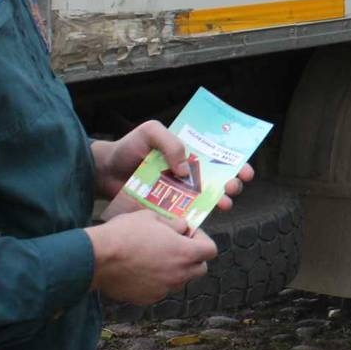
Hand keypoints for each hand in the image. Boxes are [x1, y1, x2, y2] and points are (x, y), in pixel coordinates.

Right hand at [85, 209, 219, 304]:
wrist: (96, 258)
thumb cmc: (125, 233)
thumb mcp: (152, 218)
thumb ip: (173, 224)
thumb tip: (182, 227)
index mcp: (185, 253)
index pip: (211, 250)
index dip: (202, 240)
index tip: (188, 234)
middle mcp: (179, 274)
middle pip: (199, 269)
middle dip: (192, 257)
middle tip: (176, 246)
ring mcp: (164, 289)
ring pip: (179, 281)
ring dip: (175, 270)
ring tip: (155, 258)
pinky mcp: (147, 299)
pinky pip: (160, 290)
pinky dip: (156, 281)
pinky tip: (141, 270)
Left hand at [93, 121, 253, 211]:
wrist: (105, 171)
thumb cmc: (129, 147)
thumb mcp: (151, 132)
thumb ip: (171, 143)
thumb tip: (185, 170)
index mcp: (191, 152)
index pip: (220, 156)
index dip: (238, 162)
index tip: (245, 169)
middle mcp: (191, 172)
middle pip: (221, 178)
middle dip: (234, 182)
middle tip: (232, 185)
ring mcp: (181, 191)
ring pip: (210, 198)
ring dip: (223, 200)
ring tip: (224, 201)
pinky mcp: (169, 208)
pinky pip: (189, 214)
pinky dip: (199, 217)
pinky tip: (203, 217)